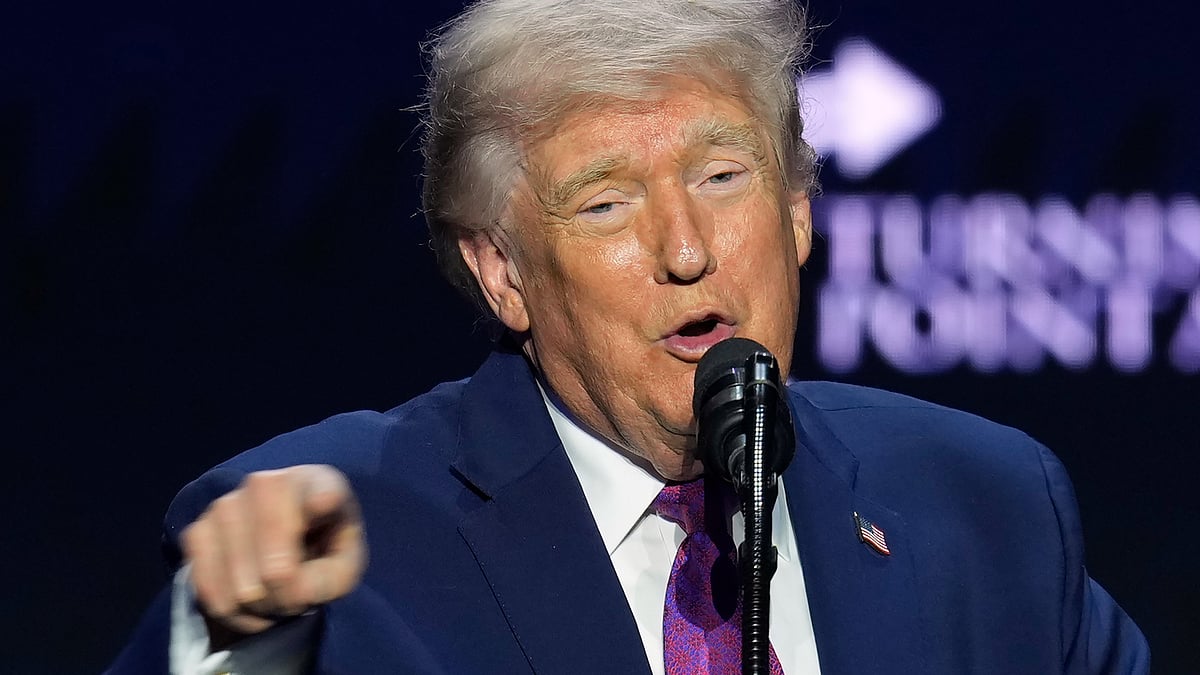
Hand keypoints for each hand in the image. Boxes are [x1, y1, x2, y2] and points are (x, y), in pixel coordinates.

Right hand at [181, 464, 366, 646]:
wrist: (283, 546)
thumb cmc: (321, 550)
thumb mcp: (343, 567)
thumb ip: (327, 578)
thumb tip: (286, 582)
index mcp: (318, 484)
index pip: (321, 489)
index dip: (322, 498)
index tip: (324, 503)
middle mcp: (267, 484)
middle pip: (274, 560)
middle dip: (285, 593)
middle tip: (295, 599)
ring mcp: (225, 504)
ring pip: (240, 584)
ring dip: (258, 606)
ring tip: (272, 598)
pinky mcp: (196, 531)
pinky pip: (208, 589)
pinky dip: (230, 610)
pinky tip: (247, 603)